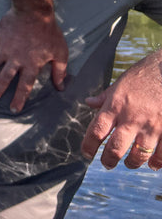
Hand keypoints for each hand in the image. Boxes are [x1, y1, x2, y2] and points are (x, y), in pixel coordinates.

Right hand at [0, 0, 67, 112]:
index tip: (13, 109)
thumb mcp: (60, 52)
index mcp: (31, 65)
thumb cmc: (49, 32)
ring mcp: (4, 48)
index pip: (24, 86)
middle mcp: (16, 59)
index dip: (19, 99)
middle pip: (4, 79)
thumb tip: (61, 87)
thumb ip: (60, 70)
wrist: (34, 11)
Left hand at [82, 50, 161, 169]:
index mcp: (115, 106)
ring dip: (132, 163)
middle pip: (115, 148)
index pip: (96, 131)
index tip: (86, 153)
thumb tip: (89, 102)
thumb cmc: (143, 75)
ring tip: (129, 163)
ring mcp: (151, 126)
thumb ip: (105, 97)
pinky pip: (161, 154)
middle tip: (106, 164)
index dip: (89, 145)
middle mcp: (131, 118)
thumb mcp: (119, 84)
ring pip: (138, 155)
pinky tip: (152, 164)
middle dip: (108, 160)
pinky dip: (156, 162)